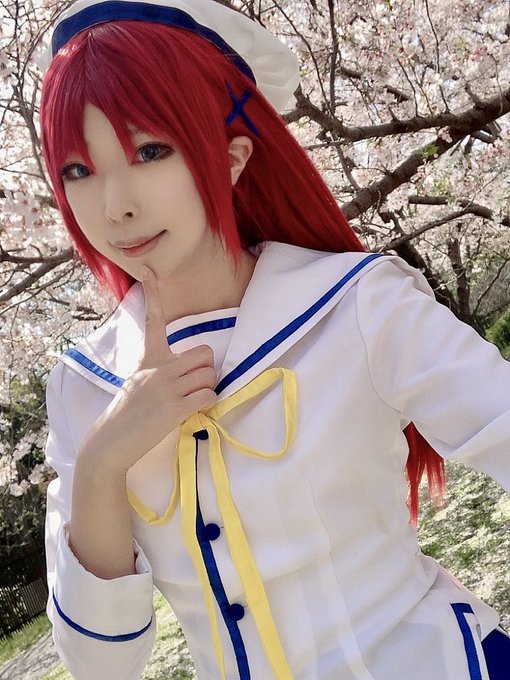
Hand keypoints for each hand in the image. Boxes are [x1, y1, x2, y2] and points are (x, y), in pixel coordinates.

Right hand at [79, 265, 217, 473]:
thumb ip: (160, 371)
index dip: (153, 293)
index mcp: (148, 358)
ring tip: (192, 400)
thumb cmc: (126, 413)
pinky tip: (195, 410)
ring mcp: (166, 387)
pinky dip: (208, 403)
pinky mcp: (175, 408)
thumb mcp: (138, 382)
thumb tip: (189, 373)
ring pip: (210, 374)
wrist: (110, 442)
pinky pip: (209, 395)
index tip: (148, 269)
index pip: (153, 320)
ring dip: (208, 388)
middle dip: (206, 369)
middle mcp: (158, 368)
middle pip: (205, 353)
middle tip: (195, 384)